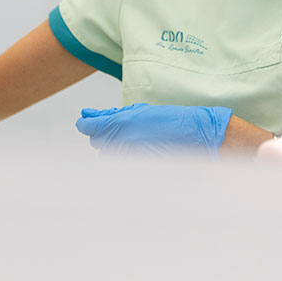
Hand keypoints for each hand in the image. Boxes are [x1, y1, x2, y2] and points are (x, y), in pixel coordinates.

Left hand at [76, 103, 232, 154]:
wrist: (196, 137)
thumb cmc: (172, 121)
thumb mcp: (140, 111)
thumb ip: (114, 115)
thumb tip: (91, 116)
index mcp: (121, 123)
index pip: (90, 127)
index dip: (87, 124)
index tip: (86, 122)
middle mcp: (121, 142)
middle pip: (96, 142)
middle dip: (104, 135)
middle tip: (121, 130)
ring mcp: (128, 158)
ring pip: (107, 156)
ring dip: (114, 148)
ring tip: (134, 141)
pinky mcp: (136, 169)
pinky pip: (120, 166)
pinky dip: (125, 160)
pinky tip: (139, 152)